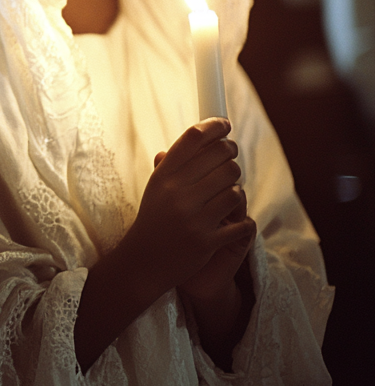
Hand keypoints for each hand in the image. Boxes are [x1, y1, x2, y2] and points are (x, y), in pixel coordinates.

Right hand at [127, 118, 253, 294]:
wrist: (143, 261)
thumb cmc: (154, 218)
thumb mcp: (157, 186)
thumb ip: (175, 162)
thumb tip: (204, 135)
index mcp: (163, 175)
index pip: (193, 138)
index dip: (214, 126)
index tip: (224, 124)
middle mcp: (177, 193)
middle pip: (221, 158)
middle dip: (231, 156)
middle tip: (231, 157)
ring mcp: (193, 217)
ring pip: (235, 189)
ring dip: (236, 190)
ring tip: (228, 192)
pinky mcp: (207, 241)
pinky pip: (241, 222)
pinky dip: (243, 221)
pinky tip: (235, 221)